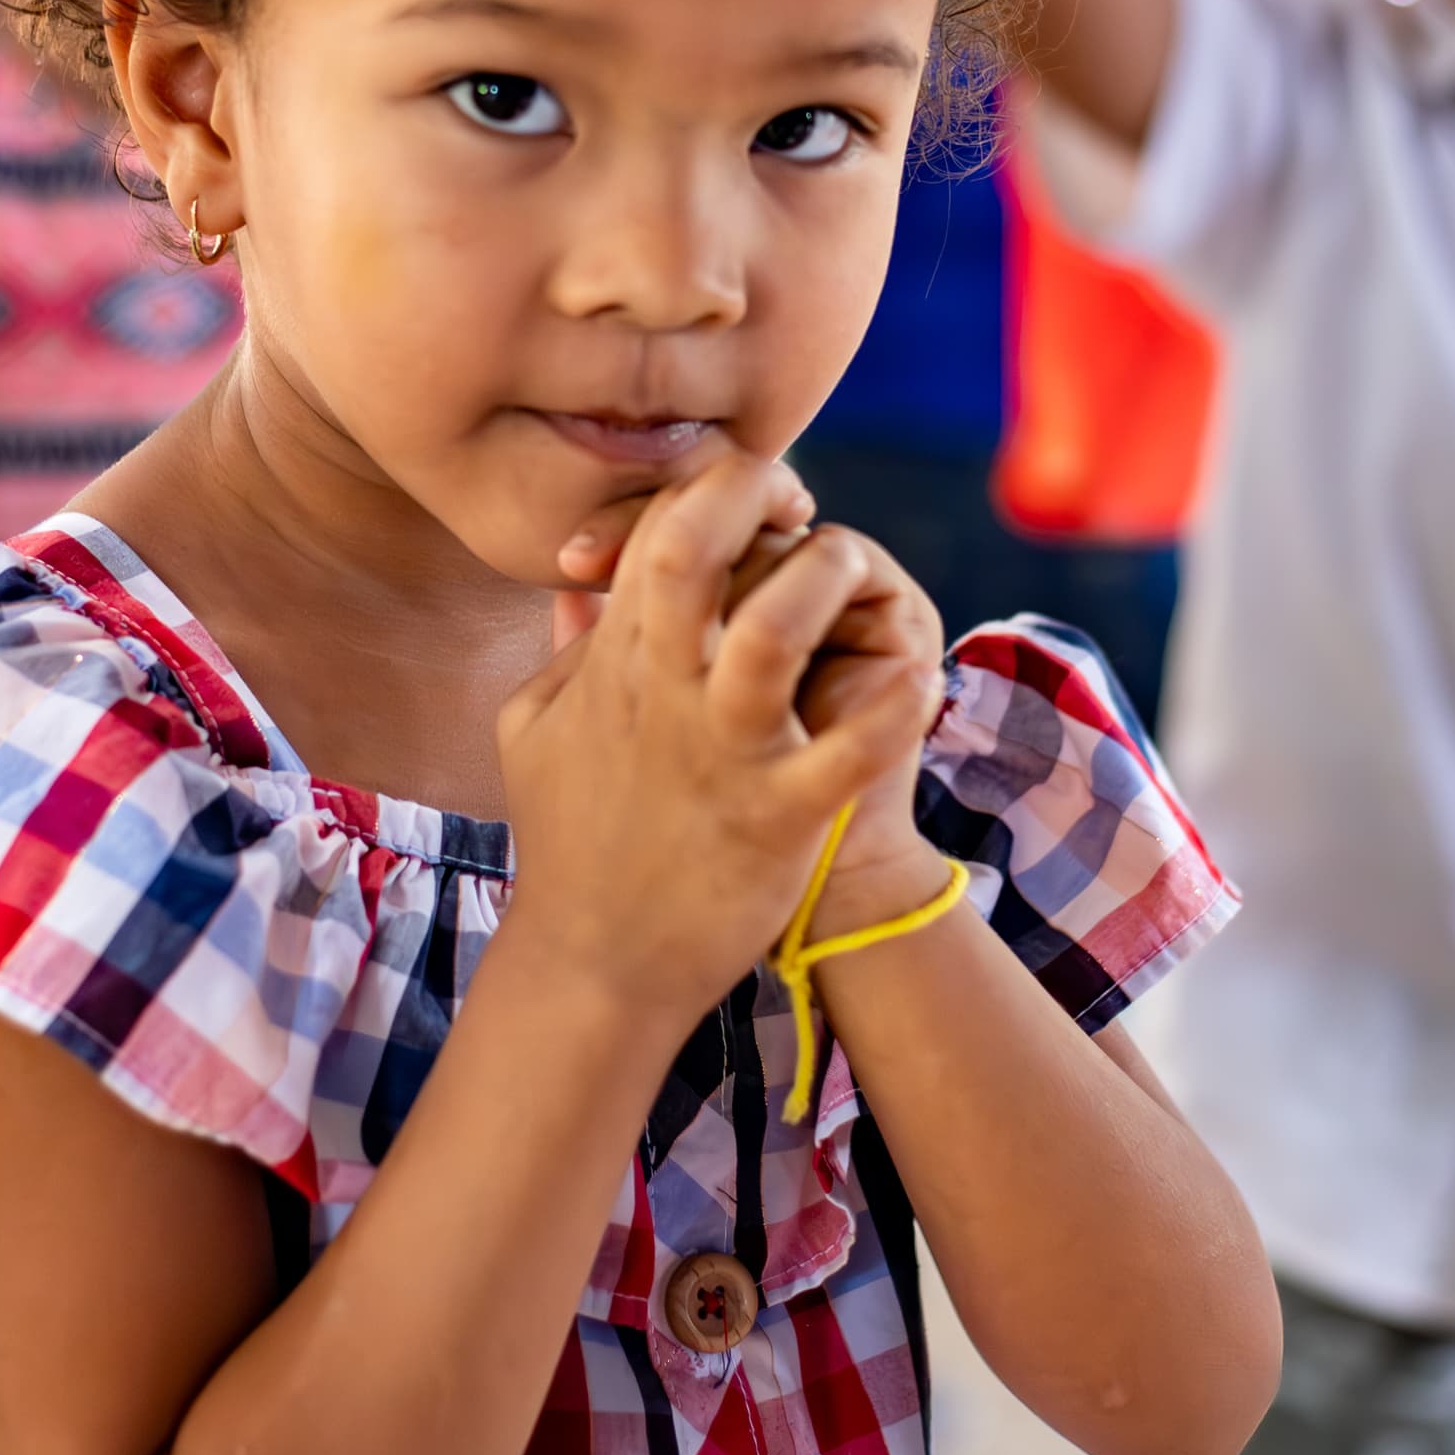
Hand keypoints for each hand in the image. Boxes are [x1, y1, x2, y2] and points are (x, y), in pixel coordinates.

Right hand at [500, 454, 947, 1025]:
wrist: (594, 966)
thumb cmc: (568, 843)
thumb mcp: (533, 730)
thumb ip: (566, 652)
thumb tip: (582, 585)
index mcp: (616, 663)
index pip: (656, 531)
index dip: (712, 488)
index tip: (759, 496)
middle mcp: (664, 694)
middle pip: (694, 552)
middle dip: (752, 498)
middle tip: (801, 507)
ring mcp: (722, 755)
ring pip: (770, 635)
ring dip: (820, 585)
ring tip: (856, 578)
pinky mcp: (775, 819)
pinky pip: (844, 754)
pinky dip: (891, 713)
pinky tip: (921, 681)